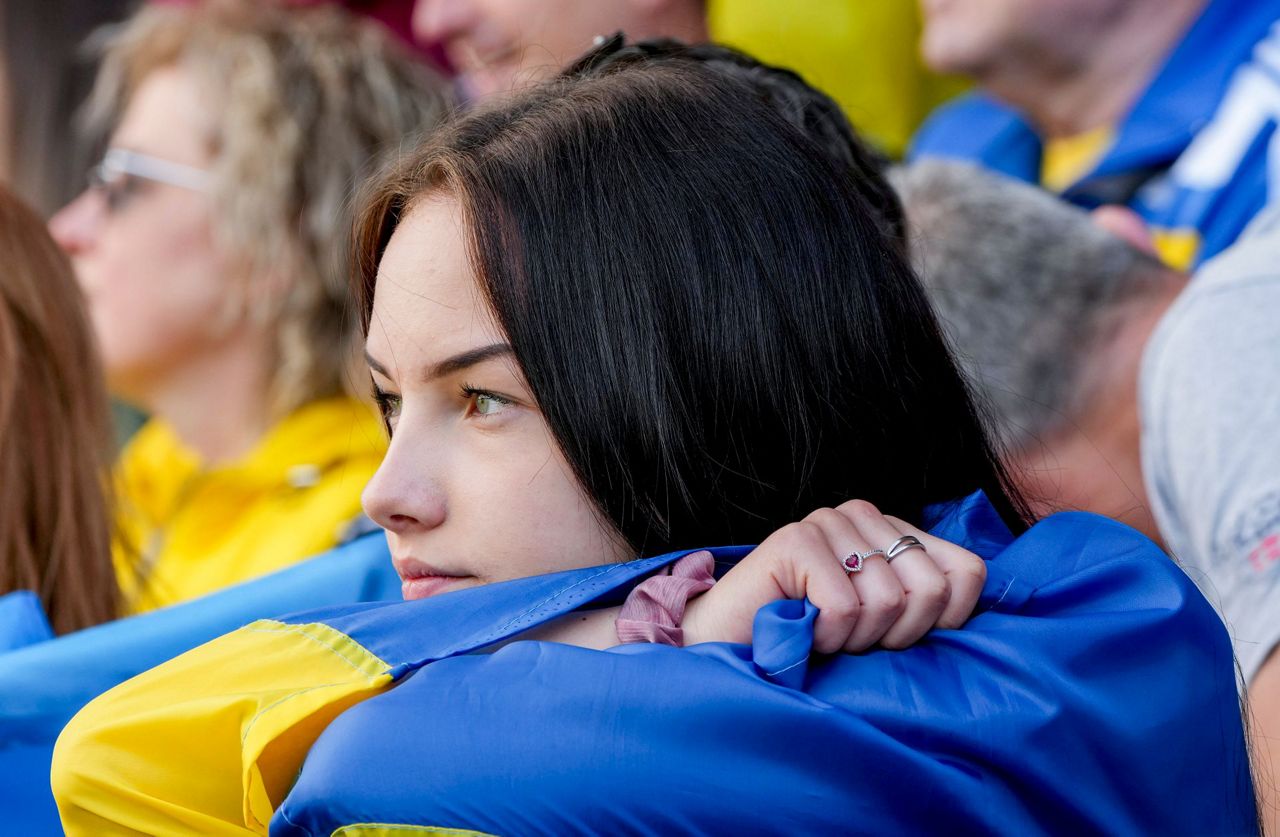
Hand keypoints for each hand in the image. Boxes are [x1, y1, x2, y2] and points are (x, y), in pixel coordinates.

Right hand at [682, 500, 985, 652]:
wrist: (729, 649)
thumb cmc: (809, 642)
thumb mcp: (883, 624)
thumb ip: (926, 604)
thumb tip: (976, 605)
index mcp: (893, 530)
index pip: (967, 572)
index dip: (944, 623)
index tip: (896, 640)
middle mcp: (864, 515)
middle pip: (931, 590)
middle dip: (895, 637)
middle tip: (853, 641)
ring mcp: (828, 521)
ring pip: (886, 602)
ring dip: (853, 640)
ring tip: (821, 633)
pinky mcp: (796, 540)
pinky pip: (844, 608)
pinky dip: (824, 638)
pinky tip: (800, 628)